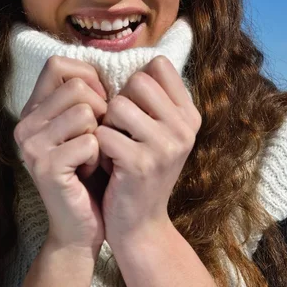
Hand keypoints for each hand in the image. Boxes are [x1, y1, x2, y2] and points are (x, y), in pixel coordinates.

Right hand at [14, 56, 107, 259]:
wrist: (81, 226)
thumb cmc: (90, 171)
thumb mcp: (85, 126)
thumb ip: (87, 95)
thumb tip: (109, 65)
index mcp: (33, 109)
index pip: (58, 64)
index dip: (88, 78)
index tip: (99, 103)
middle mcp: (25, 123)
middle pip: (77, 87)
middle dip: (100, 111)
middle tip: (96, 139)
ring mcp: (31, 145)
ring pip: (86, 113)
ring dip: (100, 136)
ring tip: (90, 157)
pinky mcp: (45, 167)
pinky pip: (90, 142)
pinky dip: (98, 157)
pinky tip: (87, 172)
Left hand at [94, 56, 201, 246]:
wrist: (139, 225)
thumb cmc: (140, 170)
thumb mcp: (159, 132)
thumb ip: (154, 100)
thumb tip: (140, 60)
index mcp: (190, 115)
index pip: (159, 65)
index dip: (137, 81)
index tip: (133, 107)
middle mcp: (184, 127)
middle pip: (137, 81)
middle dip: (119, 102)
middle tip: (119, 130)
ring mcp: (165, 146)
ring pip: (118, 104)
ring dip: (106, 124)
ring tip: (112, 146)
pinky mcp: (140, 163)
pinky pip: (103, 132)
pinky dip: (96, 146)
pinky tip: (105, 163)